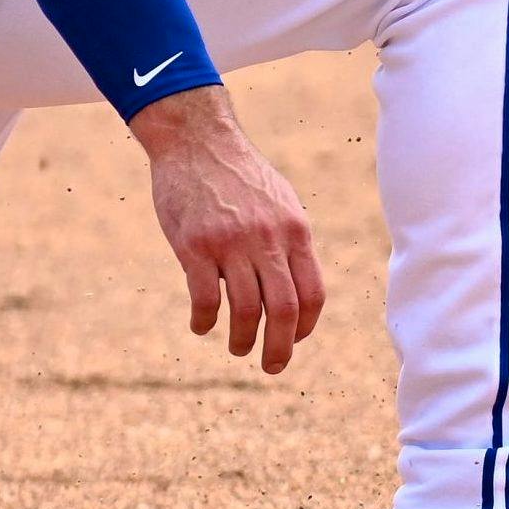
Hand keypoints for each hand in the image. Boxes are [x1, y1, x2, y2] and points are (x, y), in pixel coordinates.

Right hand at [131, 86, 322, 374]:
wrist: (198, 141)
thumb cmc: (241, 177)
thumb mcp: (281, 204)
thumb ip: (290, 243)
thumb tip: (299, 289)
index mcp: (296, 231)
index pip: (313, 293)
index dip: (308, 326)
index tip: (296, 339)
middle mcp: (269, 239)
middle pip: (285, 310)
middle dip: (281, 348)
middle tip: (272, 367)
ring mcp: (231, 243)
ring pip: (246, 311)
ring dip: (243, 340)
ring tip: (238, 349)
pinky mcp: (194, 245)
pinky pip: (205, 298)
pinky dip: (205, 321)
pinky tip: (202, 326)